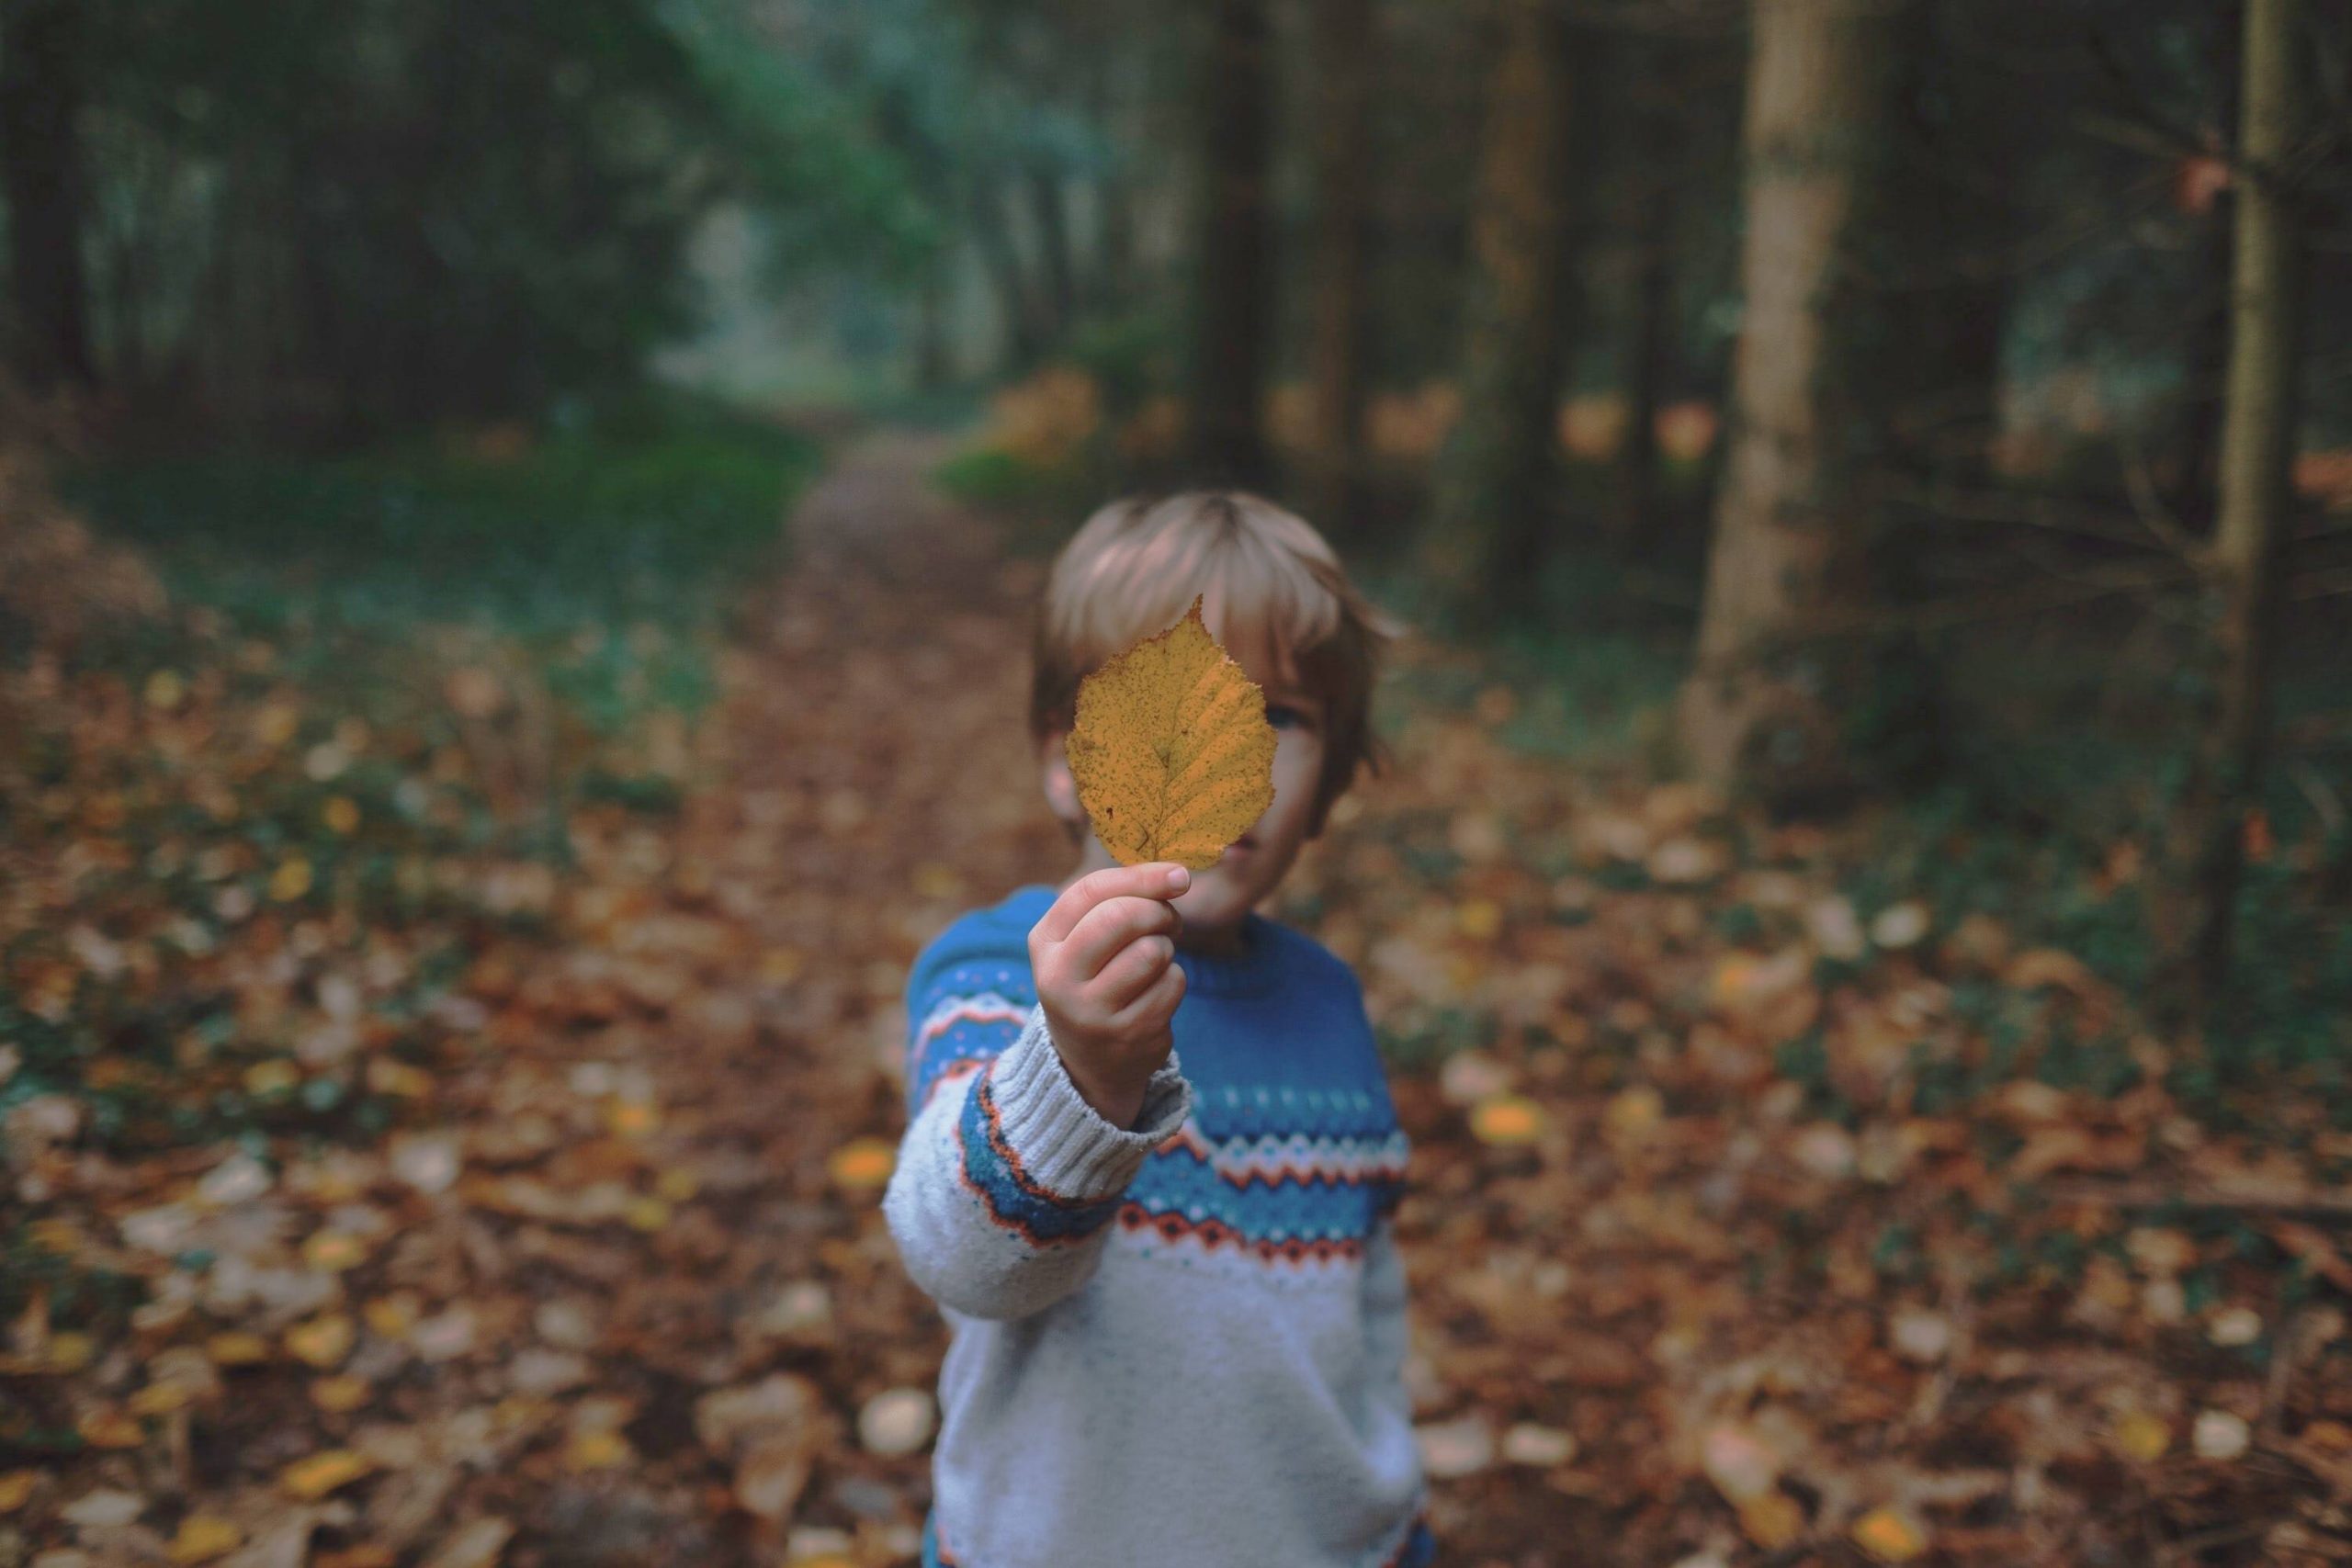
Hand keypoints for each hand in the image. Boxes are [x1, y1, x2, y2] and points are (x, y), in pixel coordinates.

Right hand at [1028, 862, 1191, 1127]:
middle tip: (1169, 921)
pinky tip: (1155, 993)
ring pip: (1151, 951)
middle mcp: (1059, 979)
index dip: (1141, 877)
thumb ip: (1118, 901)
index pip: (1090, 891)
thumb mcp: (1084, 939)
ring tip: (1154, 960)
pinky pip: (1172, 984)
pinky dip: (1173, 980)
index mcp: (1044, 943)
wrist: (1088, 1062)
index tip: (1178, 875)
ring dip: (1166, 949)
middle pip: (1120, 917)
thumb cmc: (1095, 979)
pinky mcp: (1127, 1035)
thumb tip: (1176, 875)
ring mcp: (1092, 1012)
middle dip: (1157, 911)